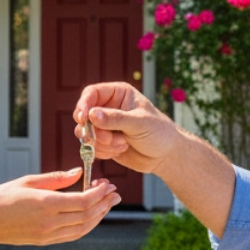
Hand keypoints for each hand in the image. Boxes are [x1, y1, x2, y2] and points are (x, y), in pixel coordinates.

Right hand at [0, 169, 119, 249]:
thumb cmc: (2, 197)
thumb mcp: (28, 181)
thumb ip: (56, 178)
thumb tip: (79, 172)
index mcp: (45, 204)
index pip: (82, 201)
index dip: (98, 193)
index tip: (106, 184)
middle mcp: (50, 221)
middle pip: (87, 214)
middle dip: (104, 203)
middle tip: (114, 193)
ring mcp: (48, 234)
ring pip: (84, 227)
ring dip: (99, 215)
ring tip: (108, 204)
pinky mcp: (46, 240)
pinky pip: (74, 235)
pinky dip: (87, 225)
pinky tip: (92, 216)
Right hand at [72, 81, 237, 236]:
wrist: (166, 155)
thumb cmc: (159, 132)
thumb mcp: (139, 123)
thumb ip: (115, 118)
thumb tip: (91, 115)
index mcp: (118, 94)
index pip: (91, 93)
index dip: (84, 104)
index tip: (83, 119)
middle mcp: (108, 107)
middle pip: (84, 114)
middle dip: (93, 129)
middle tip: (107, 138)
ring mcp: (104, 126)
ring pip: (85, 133)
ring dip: (101, 143)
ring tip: (122, 144)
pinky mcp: (104, 142)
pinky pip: (92, 147)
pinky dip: (103, 151)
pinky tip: (121, 150)